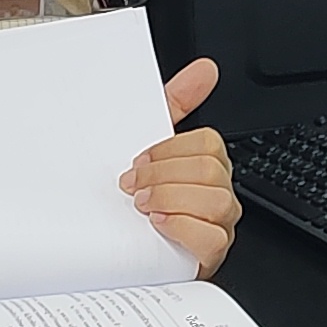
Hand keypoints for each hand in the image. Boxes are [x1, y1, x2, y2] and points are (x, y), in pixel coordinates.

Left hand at [120, 59, 241, 277]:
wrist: (110, 258)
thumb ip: (175, 104)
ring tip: (144, 208)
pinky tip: (159, 225)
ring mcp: (216, 226)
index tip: (138, 161)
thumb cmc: (134, 203)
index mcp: (204, 166)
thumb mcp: (147, 149)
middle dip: (164, 176)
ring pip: (216, 201)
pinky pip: (214, 238)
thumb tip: (205, 68)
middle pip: (212, 169)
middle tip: (135, 187)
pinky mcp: (209, 257)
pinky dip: (183, 228)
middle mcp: (216, 195)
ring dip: (171, 200)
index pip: (208, 143)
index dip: (169, 150)